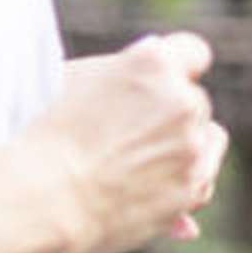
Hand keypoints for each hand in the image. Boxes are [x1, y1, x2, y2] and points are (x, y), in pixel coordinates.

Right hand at [27, 31, 227, 252]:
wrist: (42, 199)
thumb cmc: (48, 135)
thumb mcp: (79, 79)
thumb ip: (126, 70)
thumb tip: (164, 71)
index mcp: (155, 63)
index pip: (194, 53)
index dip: (178, 69)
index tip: (164, 86)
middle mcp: (182, 99)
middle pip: (195, 100)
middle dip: (171, 114)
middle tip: (130, 136)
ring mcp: (192, 146)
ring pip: (209, 136)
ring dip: (187, 145)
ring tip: (143, 163)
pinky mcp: (193, 187)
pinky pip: (205, 177)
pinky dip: (188, 181)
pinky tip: (154, 186)